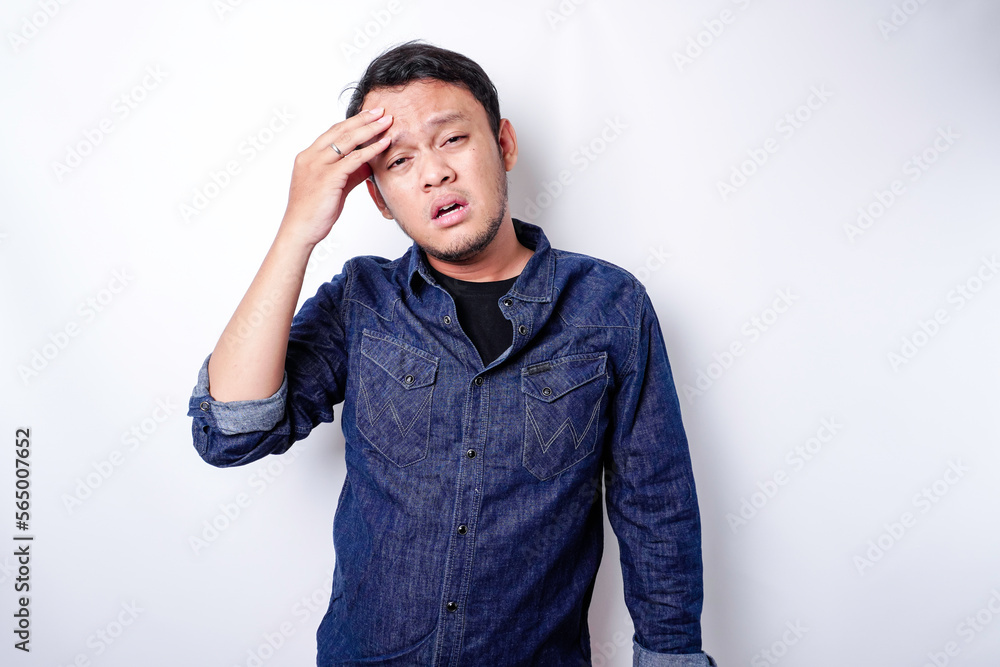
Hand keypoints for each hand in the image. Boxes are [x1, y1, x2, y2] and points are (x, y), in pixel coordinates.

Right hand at [278, 107, 392, 246]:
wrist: (300, 230)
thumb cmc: (314, 212)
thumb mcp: (333, 187)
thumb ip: (348, 173)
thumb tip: (367, 164)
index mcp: (308, 156)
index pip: (333, 132)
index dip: (352, 122)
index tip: (369, 115)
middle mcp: (311, 156)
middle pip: (341, 131)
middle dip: (363, 119)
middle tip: (381, 111)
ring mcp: (318, 165)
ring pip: (348, 140)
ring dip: (370, 129)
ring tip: (387, 122)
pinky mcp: (328, 177)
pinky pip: (354, 159)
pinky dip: (371, 150)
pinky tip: (384, 143)